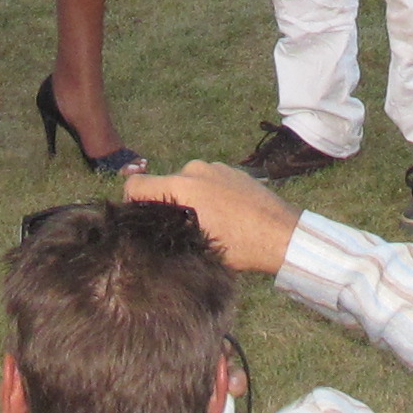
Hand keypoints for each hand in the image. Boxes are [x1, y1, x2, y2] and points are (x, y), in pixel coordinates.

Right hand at [126, 160, 301, 275]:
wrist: (282, 234)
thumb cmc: (241, 246)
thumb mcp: (199, 246)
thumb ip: (171, 234)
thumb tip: (150, 237)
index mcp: (184, 186)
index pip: (138, 184)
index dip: (129, 202)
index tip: (135, 219)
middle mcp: (196, 169)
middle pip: (165, 186)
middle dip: (166, 205)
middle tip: (176, 231)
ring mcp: (216, 166)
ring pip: (188, 184)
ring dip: (189, 200)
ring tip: (204, 225)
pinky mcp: (232, 170)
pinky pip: (208, 181)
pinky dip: (208, 195)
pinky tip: (222, 215)